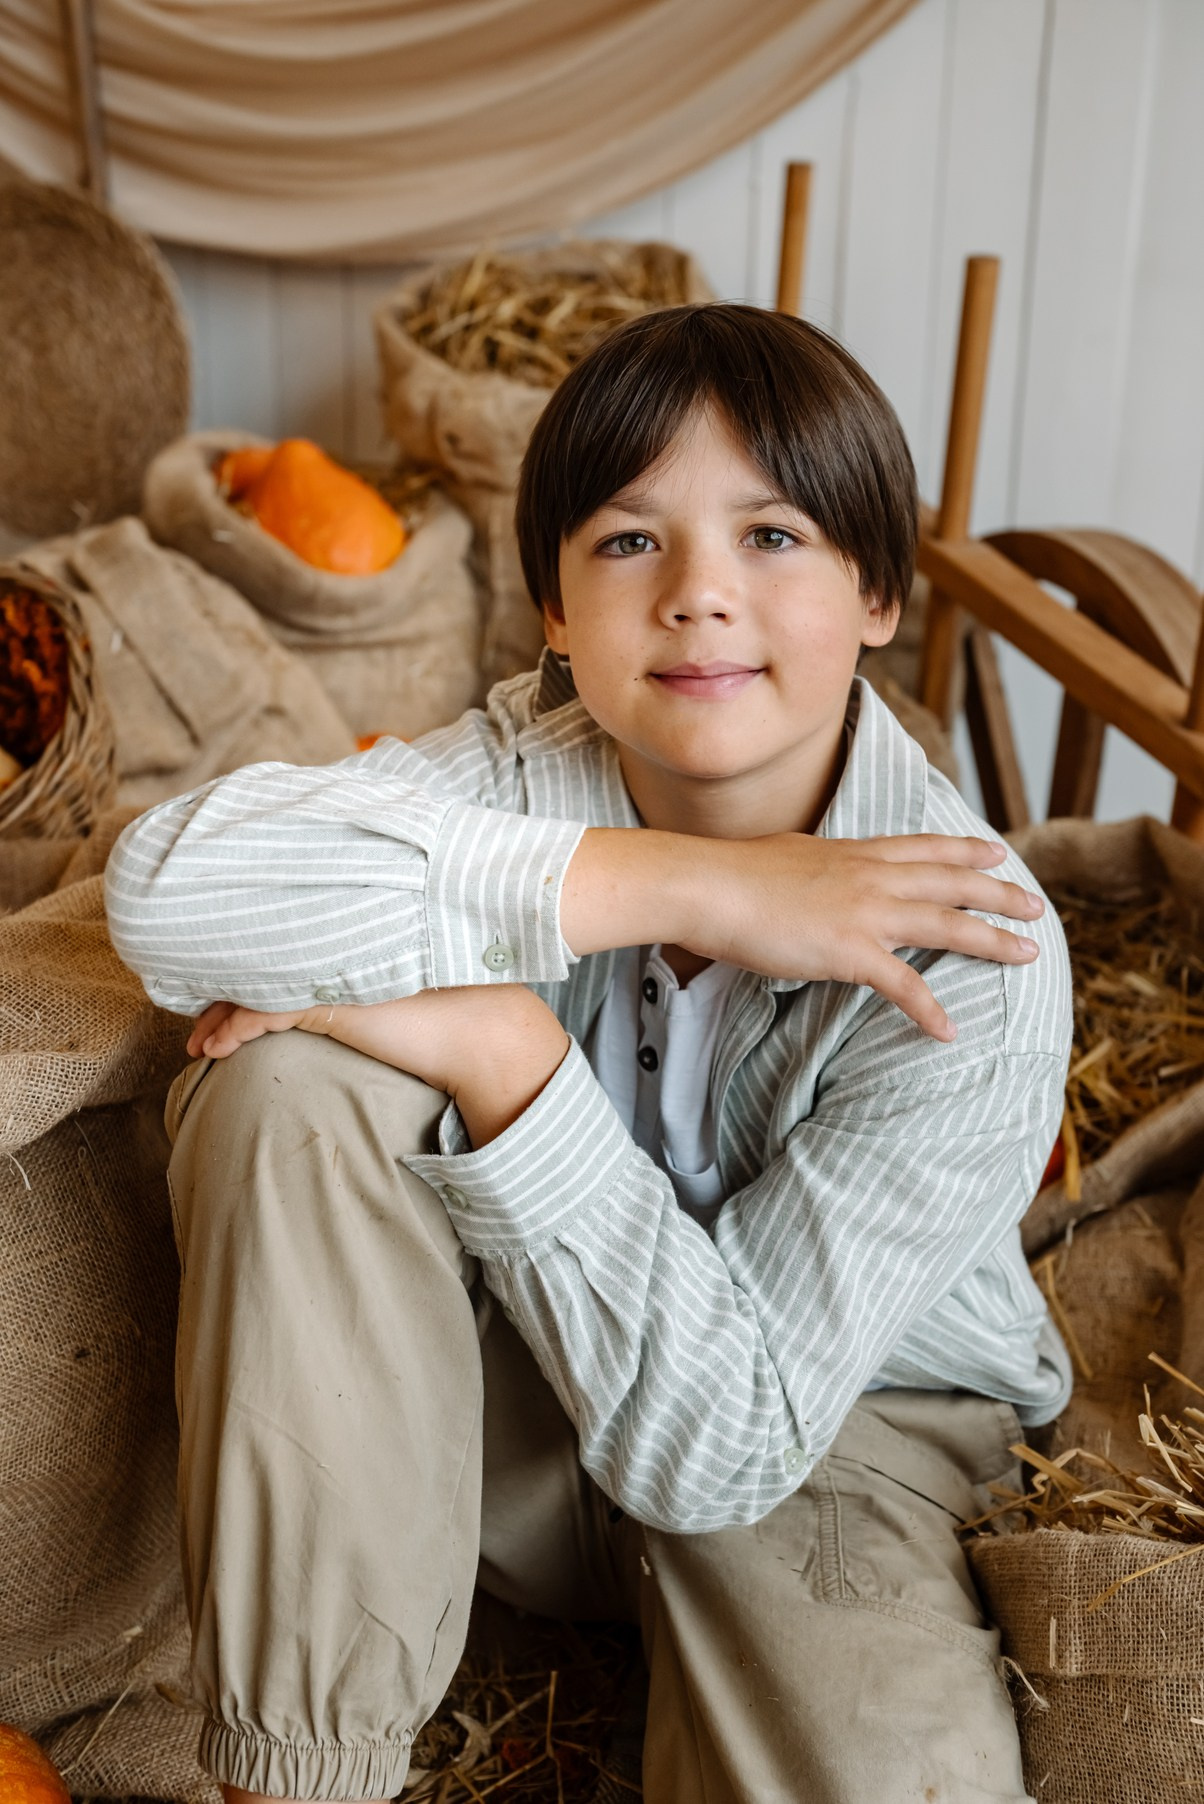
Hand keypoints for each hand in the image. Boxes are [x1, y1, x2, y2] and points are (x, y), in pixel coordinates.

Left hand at [187, 985, 569, 1145]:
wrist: (484, 1034)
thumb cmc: (453, 1023)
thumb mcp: (398, 1003)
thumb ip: (364, 999)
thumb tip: (359, 1016)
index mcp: (351, 950)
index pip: (283, 957)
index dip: (246, 979)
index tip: (220, 1009)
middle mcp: (336, 953)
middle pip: (260, 968)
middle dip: (222, 1000)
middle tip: (198, 1031)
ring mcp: (331, 972)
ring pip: (254, 990)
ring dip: (219, 1020)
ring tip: (198, 1047)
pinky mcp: (329, 999)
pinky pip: (264, 1013)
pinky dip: (234, 1031)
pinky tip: (215, 1052)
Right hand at [563, 828, 1044, 1041]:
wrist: (709, 886)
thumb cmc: (731, 875)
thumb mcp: (786, 858)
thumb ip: (814, 867)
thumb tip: (815, 874)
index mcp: (854, 854)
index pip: (923, 849)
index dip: (965, 852)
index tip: (997, 854)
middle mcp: (870, 877)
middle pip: (951, 883)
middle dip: (999, 894)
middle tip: (1035, 905)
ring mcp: (864, 913)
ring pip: (946, 924)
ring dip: (992, 940)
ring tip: (1027, 955)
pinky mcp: (849, 951)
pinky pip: (902, 985)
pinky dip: (928, 1010)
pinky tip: (948, 1031)